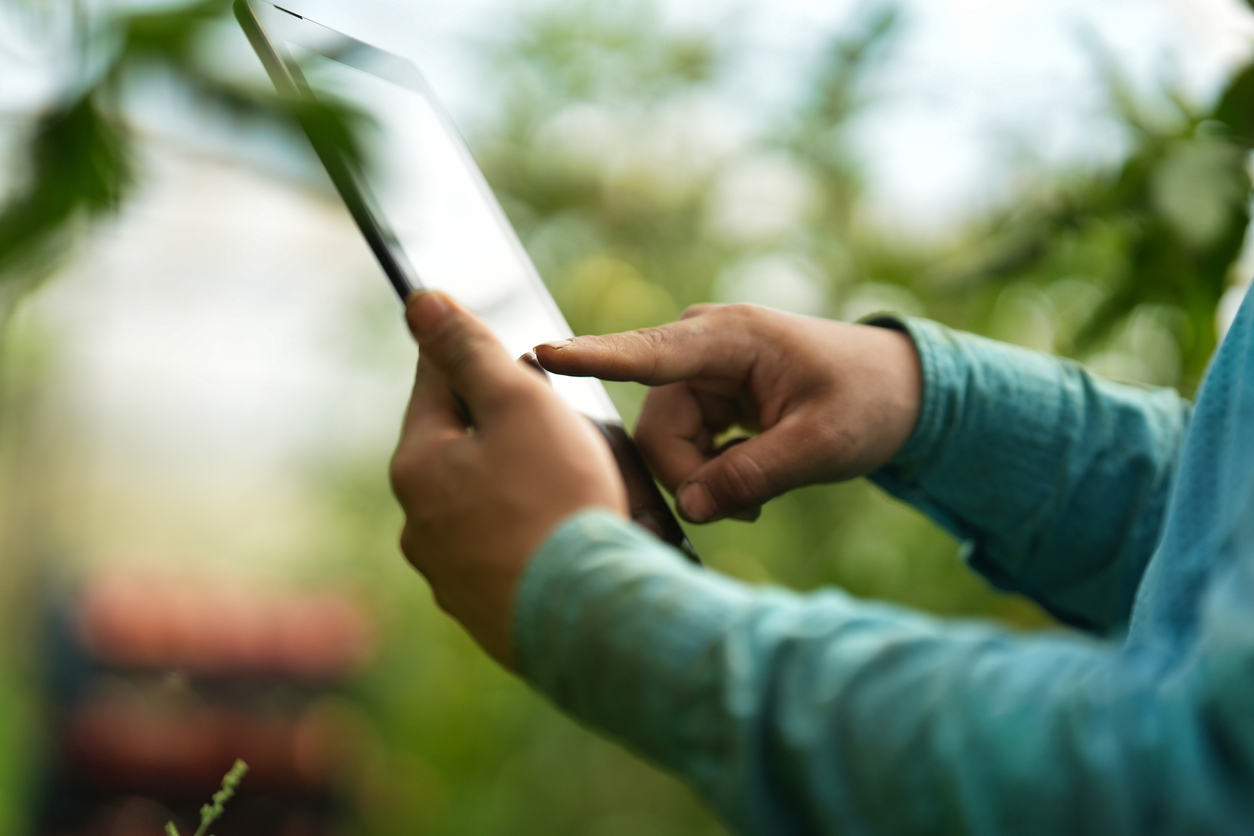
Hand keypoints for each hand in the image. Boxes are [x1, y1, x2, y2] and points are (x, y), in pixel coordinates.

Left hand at [390, 291, 627, 668]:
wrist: (593, 618)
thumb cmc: (559, 503)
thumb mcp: (519, 404)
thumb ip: (469, 349)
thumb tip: (420, 302)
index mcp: (419, 466)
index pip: (436, 382)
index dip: (473, 352)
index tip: (501, 340)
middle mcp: (420, 524)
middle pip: (461, 447)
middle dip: (504, 426)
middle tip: (561, 420)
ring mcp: (450, 575)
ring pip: (484, 504)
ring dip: (518, 485)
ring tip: (575, 484)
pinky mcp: (487, 612)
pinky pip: (507, 553)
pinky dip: (532, 537)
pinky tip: (569, 537)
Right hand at [535, 304, 921, 523]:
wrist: (898, 389)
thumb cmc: (868, 402)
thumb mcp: (822, 445)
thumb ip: (754, 475)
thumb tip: (691, 508)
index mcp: (731, 339)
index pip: (650, 354)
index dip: (595, 358)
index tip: (542, 355)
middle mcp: (702, 347)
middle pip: (656, 431)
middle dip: (694, 477)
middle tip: (753, 505)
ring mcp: (698, 372)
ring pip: (664, 447)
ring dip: (704, 479)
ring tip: (760, 493)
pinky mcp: (702, 396)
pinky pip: (679, 447)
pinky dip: (709, 473)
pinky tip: (751, 482)